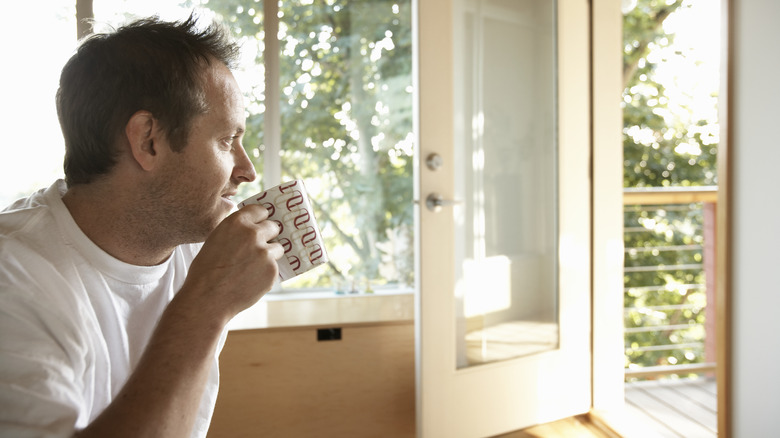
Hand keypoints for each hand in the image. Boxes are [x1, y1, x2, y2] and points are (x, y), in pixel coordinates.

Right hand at [179, 204, 283, 320]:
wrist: (207, 298)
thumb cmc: (205, 271)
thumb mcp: (216, 240)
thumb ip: (236, 232)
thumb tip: (252, 229)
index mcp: (236, 222)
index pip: (260, 210)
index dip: (261, 218)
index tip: (261, 224)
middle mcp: (253, 234)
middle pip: (273, 227)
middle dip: (269, 236)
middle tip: (259, 247)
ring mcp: (265, 252)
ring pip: (278, 248)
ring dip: (269, 255)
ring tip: (252, 267)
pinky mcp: (272, 270)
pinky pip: (274, 267)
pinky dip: (266, 273)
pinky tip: (251, 280)